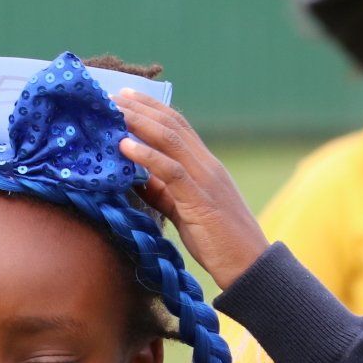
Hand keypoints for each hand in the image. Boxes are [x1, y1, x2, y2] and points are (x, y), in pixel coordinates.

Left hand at [113, 93, 268, 289]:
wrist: (250, 267)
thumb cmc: (219, 243)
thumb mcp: (185, 211)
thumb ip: (163, 192)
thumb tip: (135, 178)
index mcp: (207, 166)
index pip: (179, 126)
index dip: (152, 108)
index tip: (126, 97)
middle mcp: (208, 166)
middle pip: (172, 124)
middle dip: (140, 107)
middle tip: (111, 96)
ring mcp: (206, 180)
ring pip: (170, 139)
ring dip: (139, 122)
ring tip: (113, 112)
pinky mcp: (201, 200)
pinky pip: (171, 171)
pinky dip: (146, 156)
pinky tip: (125, 146)